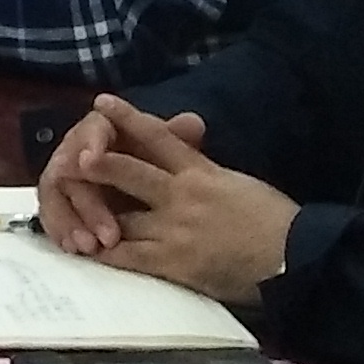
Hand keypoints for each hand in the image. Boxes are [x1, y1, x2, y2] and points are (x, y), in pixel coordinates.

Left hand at [40, 94, 291, 301]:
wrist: (297, 257)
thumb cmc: (278, 221)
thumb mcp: (239, 183)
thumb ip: (207, 171)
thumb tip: (187, 157)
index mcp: (202, 171)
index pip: (158, 137)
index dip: (126, 117)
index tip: (102, 101)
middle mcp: (182, 195)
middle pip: (128, 171)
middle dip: (97, 162)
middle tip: (69, 155)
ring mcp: (175, 229)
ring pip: (121, 215)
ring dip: (92, 211)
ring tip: (66, 205)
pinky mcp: (175, 262)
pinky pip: (130, 256)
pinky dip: (105, 252)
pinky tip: (86, 249)